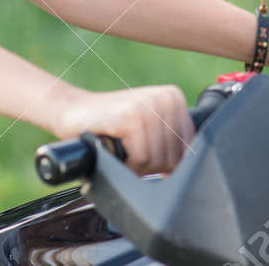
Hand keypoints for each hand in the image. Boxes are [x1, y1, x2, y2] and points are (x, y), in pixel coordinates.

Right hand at [53, 85, 194, 175]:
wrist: (72, 114)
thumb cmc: (110, 128)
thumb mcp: (150, 132)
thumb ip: (173, 143)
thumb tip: (196, 170)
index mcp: (174, 98)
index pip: (188, 149)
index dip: (164, 160)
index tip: (142, 147)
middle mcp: (166, 98)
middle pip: (174, 158)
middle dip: (149, 165)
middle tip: (129, 147)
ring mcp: (149, 105)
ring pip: (157, 161)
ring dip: (135, 165)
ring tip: (121, 146)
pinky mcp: (131, 116)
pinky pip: (141, 159)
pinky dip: (125, 163)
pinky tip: (114, 146)